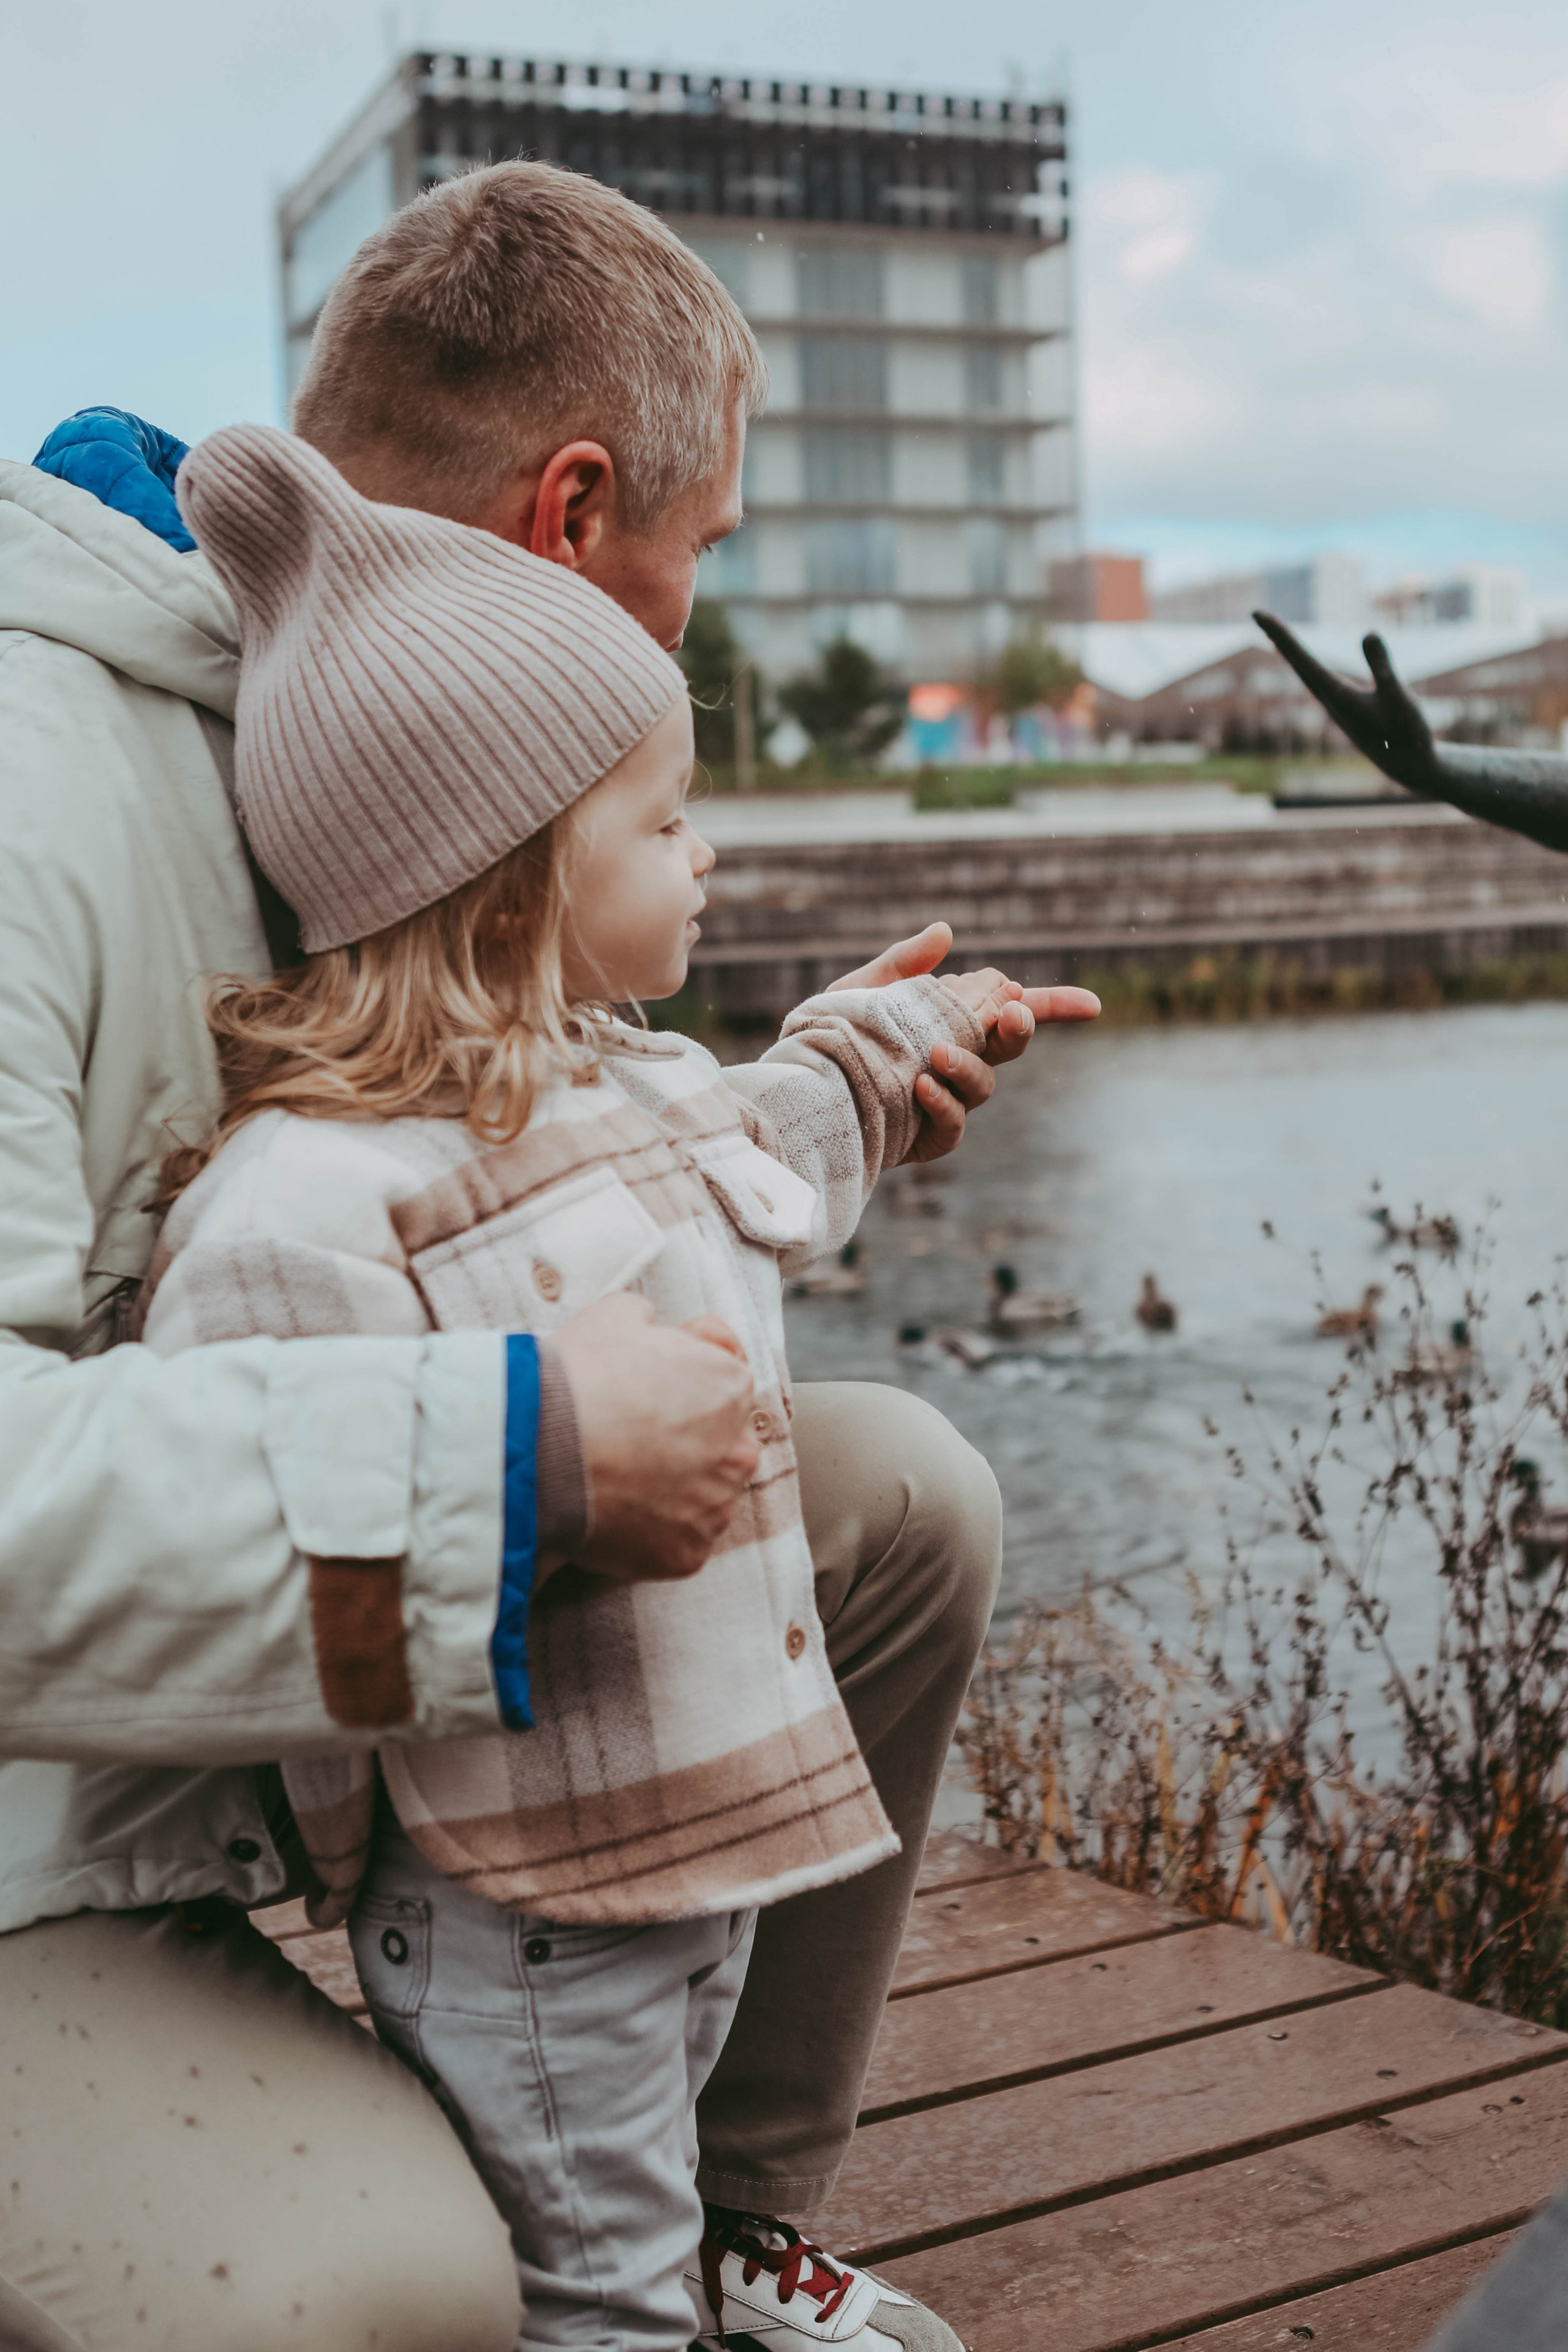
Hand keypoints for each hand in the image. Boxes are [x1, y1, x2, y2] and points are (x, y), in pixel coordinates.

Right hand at [547, 1295, 758, 1583]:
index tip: (645, 1390)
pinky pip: (676, 1542)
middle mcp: (737, 1451)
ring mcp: (713, 1509)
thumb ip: (654, 1324)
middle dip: (684, 1440)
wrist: (538, 1450)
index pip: (722, 1382)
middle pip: (719, 1444)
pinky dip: (651, 1533)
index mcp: (730, 1387)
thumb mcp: (617, 1315)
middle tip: (628, 1438)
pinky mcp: (686, 1554)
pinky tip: (614, 1513)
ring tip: (615, 1479)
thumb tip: (654, 1333)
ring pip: (701, 1497)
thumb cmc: (577, 1379)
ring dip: (672, 1490)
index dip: (680, 1382)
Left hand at [828, 923, 1098, 1162]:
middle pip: (1009, 1046)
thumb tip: (945, 931)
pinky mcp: (928, 1137)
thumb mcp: (862, 991)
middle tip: (1013, 1013)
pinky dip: (942, 1103)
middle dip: (1020, 1028)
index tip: (1093, 1006)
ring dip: (966, 1066)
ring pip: (983, 1084)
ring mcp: (948, 1101)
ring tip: (936, 1054)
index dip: (1055, 1008)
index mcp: (953, 1023)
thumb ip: (903, 963)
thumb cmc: (834, 1040)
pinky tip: (921, 1085)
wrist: (803, 1091)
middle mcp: (959, 1061)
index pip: (1013, 1012)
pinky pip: (952, 1123)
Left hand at [1253, 613, 1440, 791]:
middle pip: (1297, 663)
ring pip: (1305, 672)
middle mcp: (1330, 700)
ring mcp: (1336, 705)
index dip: (1281, 635)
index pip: (1302, 659)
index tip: (1259, 614)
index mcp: (1337, 697)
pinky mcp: (1345, 708)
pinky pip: (1318, 679)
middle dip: (1278, 637)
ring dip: (1289, 650)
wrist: (1408, 767)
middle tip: (1256, 613)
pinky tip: (1302, 660)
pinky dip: (1306, 664)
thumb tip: (1368, 633)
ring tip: (1272, 632)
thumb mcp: (1398, 697)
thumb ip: (1383, 667)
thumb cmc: (1406, 734)